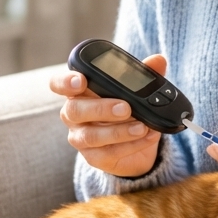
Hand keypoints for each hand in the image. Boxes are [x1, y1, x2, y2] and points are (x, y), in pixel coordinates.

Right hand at [49, 54, 166, 177]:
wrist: (139, 142)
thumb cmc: (129, 109)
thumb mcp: (137, 90)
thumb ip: (144, 74)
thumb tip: (158, 60)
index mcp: (80, 91)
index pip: (59, 84)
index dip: (65, 82)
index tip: (81, 80)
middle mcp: (74, 114)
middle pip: (75, 110)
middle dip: (101, 108)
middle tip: (126, 108)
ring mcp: (81, 137)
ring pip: (91, 136)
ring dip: (119, 131)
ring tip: (142, 126)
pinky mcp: (94, 157)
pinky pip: (108, 153)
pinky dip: (131, 145)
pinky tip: (148, 137)